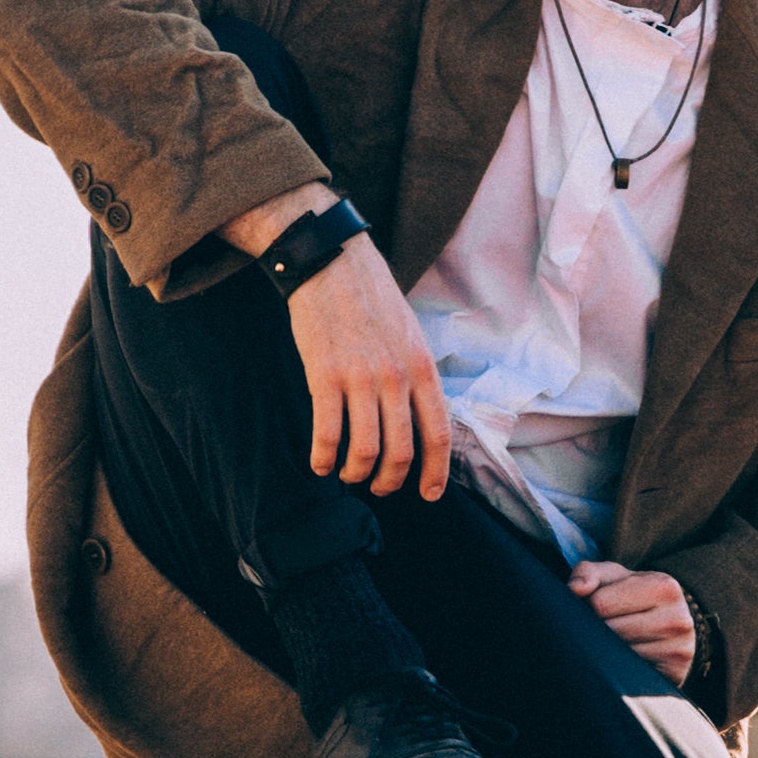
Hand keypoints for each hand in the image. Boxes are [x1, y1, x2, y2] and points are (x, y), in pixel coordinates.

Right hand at [285, 232, 451, 497]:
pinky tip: (319, 463)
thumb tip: (416, 420)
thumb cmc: (371, 298)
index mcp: (422, 368)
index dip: (435, 473)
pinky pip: (326, 434)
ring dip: (355, 474)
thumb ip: (415, 376)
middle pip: (400, 452)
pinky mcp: (323, 376)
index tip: (428, 495)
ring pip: (364, 451)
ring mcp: (360, 378)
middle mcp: (396, 377)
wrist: (331, 262)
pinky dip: (322, 458)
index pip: (438, 434)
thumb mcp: (410, 333)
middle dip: (389, 482)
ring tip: (346, 474)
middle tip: (378, 487)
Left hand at [571, 558, 695, 684]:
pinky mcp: (675, 673)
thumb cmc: (633, 596)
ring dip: (608, 650)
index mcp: (663, 586)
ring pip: (618, 655)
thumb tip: (575, 589)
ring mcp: (678, 649)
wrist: (668, 624)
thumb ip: (588, 573)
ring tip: (617, 640)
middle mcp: (677, 617)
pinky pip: (630, 675)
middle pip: (610, 631)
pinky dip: (622, 668)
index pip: (601, 603)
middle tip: (607, 625)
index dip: (590, 607)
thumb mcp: (612, 577)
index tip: (598, 607)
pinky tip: (627, 658)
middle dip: (598, 629)